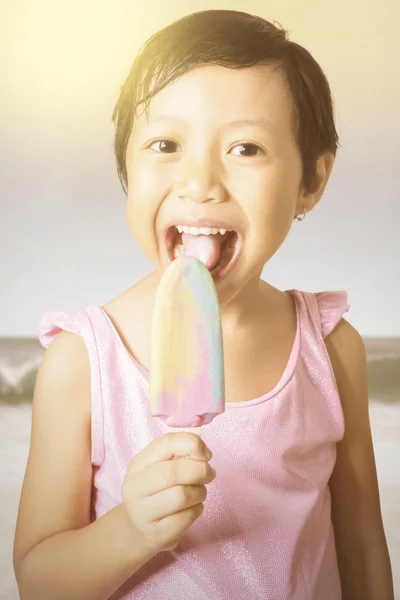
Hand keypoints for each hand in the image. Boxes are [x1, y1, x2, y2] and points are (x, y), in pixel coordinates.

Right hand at [122, 432, 215, 553]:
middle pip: (175, 472)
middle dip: (201, 470)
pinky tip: (192, 508)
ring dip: (200, 491)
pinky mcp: (157, 534)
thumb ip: (179, 453)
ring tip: (198, 492)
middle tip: (209, 474)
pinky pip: (187, 517)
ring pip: (183, 495)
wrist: (138, 529)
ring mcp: (143, 512)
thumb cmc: (156, 490)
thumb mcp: (160, 466)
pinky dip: (197, 509)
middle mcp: (135, 487)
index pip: (166, 444)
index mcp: (138, 464)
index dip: (192, 445)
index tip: (206, 454)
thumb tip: (203, 451)